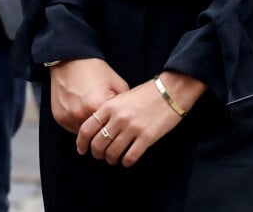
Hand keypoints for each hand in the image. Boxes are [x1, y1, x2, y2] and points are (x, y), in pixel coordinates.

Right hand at [49, 58, 128, 133]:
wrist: (71, 60)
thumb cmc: (95, 70)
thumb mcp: (117, 82)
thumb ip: (124, 102)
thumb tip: (129, 118)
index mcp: (98, 106)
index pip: (111, 129)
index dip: (116, 129)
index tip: (119, 131)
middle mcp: (81, 114)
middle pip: (96, 135)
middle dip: (103, 134)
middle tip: (108, 132)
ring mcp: (68, 117)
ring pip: (83, 135)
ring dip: (90, 131)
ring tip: (96, 120)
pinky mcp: (59, 117)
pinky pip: (72, 128)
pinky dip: (79, 125)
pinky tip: (84, 114)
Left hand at [76, 71, 205, 166]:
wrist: (171, 91)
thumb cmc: (147, 93)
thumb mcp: (123, 96)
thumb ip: (110, 111)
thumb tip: (97, 129)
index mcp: (110, 106)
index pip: (87, 129)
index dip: (81, 143)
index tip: (82, 150)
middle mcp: (119, 118)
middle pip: (98, 144)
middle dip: (97, 154)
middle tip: (101, 155)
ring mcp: (132, 128)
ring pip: (112, 154)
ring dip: (111, 160)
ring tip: (114, 159)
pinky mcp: (146, 138)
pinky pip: (130, 157)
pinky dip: (126, 162)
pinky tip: (128, 159)